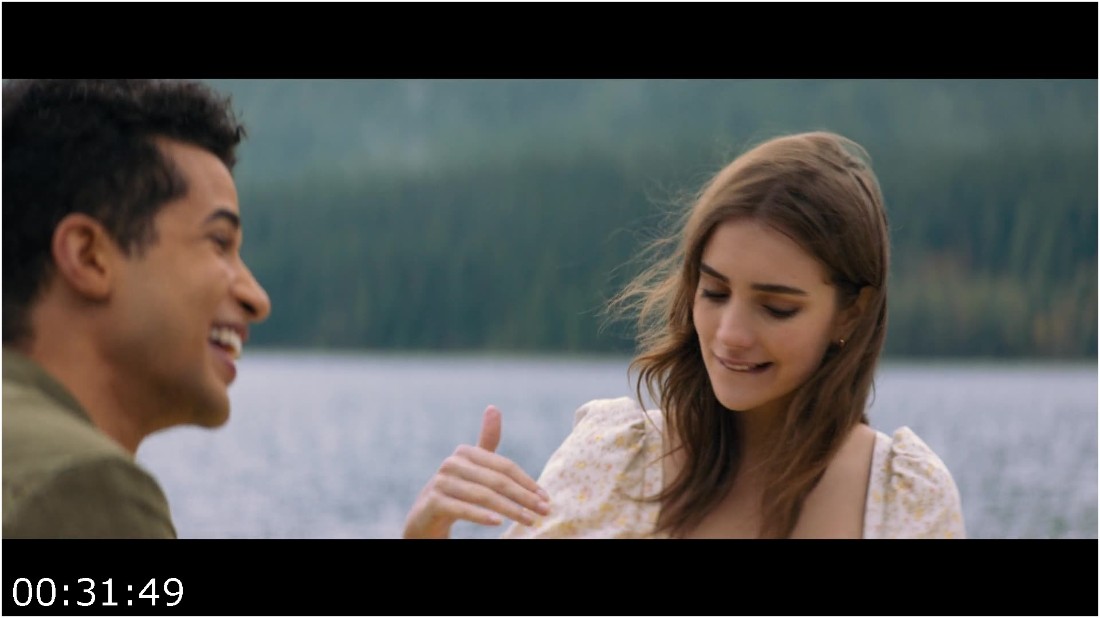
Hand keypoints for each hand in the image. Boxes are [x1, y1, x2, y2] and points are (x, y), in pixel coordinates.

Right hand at [402, 405, 550, 538]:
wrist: (424, 518)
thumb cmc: (456, 490)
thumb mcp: (473, 467)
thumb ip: (486, 440)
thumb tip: (493, 407)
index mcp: (465, 453)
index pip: (505, 466)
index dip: (527, 482)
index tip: (545, 497)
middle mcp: (452, 464)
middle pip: (497, 481)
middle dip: (524, 497)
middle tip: (544, 511)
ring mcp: (441, 483)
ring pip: (483, 496)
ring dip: (510, 510)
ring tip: (529, 521)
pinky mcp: (433, 502)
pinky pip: (463, 508)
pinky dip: (481, 516)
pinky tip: (498, 523)